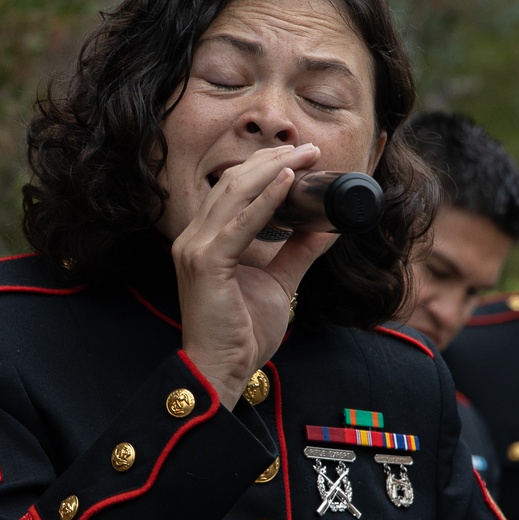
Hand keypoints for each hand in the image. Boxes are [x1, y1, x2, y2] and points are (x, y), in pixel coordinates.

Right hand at [173, 143, 333, 407]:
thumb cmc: (242, 333)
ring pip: (235, 193)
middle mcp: (194, 238)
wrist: (223, 369)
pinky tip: (288, 183)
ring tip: (304, 157)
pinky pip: (240, 224)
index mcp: (205, 240)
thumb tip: (324, 228)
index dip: (265, 168)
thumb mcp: (279, 283)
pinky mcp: (206, 263)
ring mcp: (195, 248)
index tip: (300, 157)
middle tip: (309, 149)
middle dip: (272, 160)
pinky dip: (266, 200)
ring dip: (273, 171)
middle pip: (233, 183)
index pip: (233, 190)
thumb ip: (297, 252)